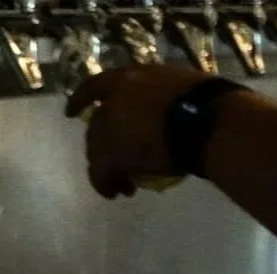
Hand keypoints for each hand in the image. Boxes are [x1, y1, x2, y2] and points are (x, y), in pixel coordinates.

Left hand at [65, 65, 211, 198]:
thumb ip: (159, 97)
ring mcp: (111, 126)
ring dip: (106, 170)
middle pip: (96, 127)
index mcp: (129, 78)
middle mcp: (114, 100)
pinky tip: (117, 193)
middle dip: (102, 149)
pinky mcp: (114, 153)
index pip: (96, 86)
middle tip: (116, 168)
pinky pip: (101, 172)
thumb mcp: (176, 86)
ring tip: (123, 187)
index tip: (70, 113)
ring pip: (97, 151)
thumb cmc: (206, 101)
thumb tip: (164, 111)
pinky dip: (105, 183)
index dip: (81, 99)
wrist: (205, 121)